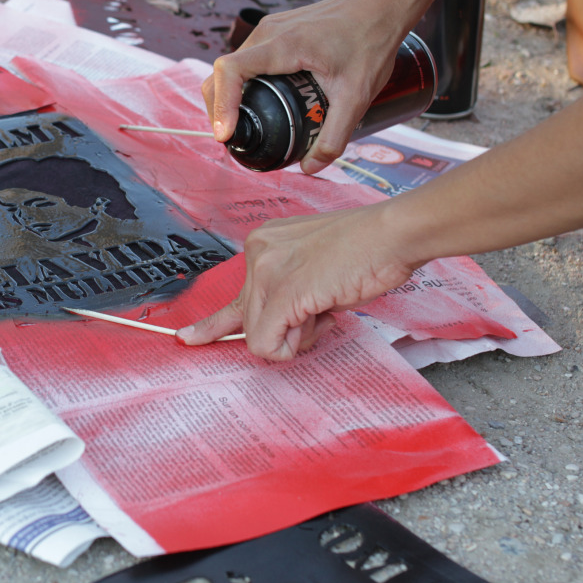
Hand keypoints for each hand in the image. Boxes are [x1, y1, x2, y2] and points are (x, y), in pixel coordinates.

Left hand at [176, 203, 419, 359]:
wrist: (394, 234)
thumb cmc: (367, 252)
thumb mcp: (314, 268)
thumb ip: (288, 292)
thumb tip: (275, 332)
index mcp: (264, 244)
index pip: (234, 296)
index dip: (216, 325)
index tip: (188, 339)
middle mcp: (258, 252)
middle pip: (247, 321)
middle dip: (284, 330)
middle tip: (321, 313)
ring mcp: (268, 271)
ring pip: (257, 336)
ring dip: (297, 336)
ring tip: (328, 305)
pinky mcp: (284, 292)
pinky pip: (267, 344)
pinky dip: (292, 347)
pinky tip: (322, 317)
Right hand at [201, 0, 408, 173]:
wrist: (382, 6)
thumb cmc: (372, 41)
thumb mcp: (357, 97)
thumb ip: (334, 136)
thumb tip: (310, 167)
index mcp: (284, 45)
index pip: (230, 71)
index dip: (221, 105)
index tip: (227, 134)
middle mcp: (269, 33)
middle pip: (222, 72)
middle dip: (219, 108)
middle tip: (233, 138)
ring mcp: (270, 29)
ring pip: (231, 65)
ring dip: (227, 96)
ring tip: (242, 124)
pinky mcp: (276, 31)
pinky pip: (246, 58)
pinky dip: (241, 83)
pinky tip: (258, 102)